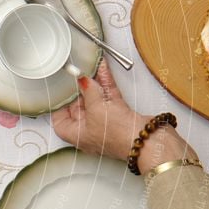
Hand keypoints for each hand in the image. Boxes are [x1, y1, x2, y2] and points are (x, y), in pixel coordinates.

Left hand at [51, 59, 194, 170]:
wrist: (149, 141)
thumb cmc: (119, 135)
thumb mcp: (96, 109)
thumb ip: (88, 91)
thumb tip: (82, 80)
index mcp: (77, 135)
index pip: (60, 121)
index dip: (59, 105)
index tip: (59, 90)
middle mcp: (89, 131)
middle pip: (79, 107)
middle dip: (78, 90)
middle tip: (75, 72)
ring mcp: (105, 123)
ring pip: (96, 100)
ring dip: (94, 83)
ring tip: (90, 66)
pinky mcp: (120, 116)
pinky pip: (110, 98)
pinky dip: (107, 85)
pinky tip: (104, 70)